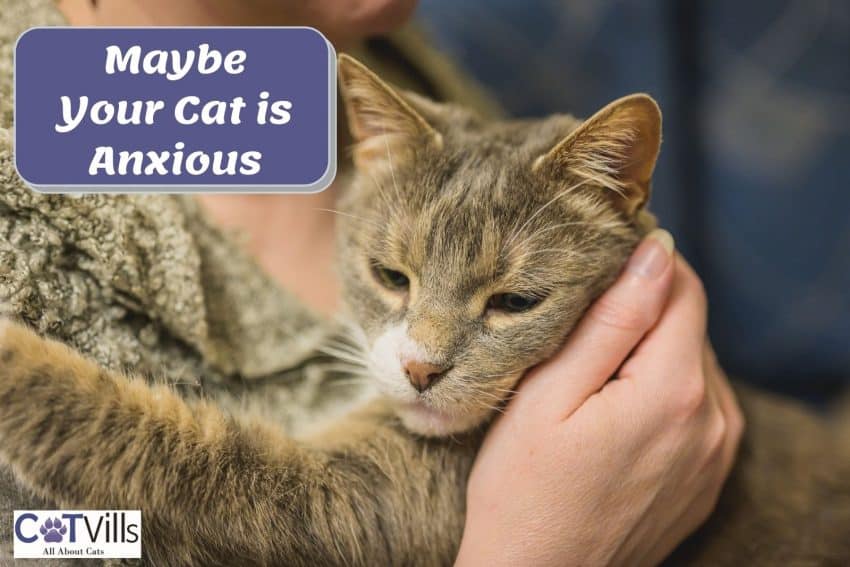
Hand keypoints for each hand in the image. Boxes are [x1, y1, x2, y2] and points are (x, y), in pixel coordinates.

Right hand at [456, 230, 743, 566]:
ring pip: (694, 365)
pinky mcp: (708, 478)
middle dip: (642, 312)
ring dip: (652, 353)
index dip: (644, 264)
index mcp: (674, 390)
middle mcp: (714, 421)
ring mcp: (717, 456)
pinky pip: (699, 408)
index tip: (599, 265)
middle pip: (689, 327)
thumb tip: (655, 253)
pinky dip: (664, 392)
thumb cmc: (524, 489)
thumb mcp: (550, 394)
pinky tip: (615, 414)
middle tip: (578, 331)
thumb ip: (611, 321)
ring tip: (592, 377)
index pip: (683, 288)